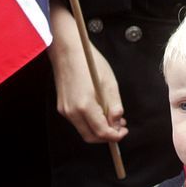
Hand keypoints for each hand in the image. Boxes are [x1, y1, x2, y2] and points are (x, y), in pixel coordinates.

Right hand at [48, 0, 127, 143]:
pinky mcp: (63, 107)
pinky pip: (78, 122)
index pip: (101, 132)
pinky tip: (99, 112)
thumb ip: (114, 105)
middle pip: (90, 137)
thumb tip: (117, 122)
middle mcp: (72, 111)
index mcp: (85, 105)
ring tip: (111, 119)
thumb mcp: (109, 82)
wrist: (66, 49)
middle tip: (119, 128)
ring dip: (98, 129)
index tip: (123, 131)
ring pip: (84, 130)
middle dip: (106, 136)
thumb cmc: (88, 61)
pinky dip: (90, 122)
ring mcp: (65, 110)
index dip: (115, 135)